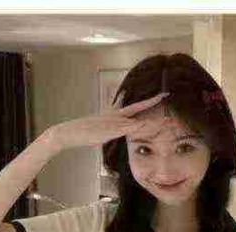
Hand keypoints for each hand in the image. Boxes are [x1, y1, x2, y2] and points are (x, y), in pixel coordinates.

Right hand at [49, 91, 171, 151]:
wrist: (69, 133)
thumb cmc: (85, 131)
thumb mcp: (101, 125)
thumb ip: (110, 118)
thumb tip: (116, 112)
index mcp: (114, 115)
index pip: (134, 106)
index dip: (148, 101)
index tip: (160, 95)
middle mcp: (115, 115)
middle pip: (137, 107)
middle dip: (152, 101)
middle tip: (166, 94)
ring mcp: (112, 122)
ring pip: (134, 117)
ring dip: (147, 113)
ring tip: (161, 109)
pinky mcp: (109, 130)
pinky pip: (125, 128)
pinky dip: (135, 126)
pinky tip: (144, 124)